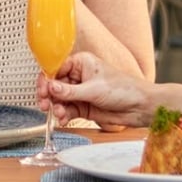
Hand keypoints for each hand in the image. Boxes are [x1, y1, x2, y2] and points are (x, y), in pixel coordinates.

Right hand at [38, 52, 152, 126]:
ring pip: (60, 99)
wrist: (139, 107)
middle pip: (55, 85)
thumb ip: (69, 91)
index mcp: (81, 62)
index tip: (42, 90)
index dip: (47, 79)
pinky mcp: (83, 106)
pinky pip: (67, 110)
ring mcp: (80, 92)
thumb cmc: (123, 89)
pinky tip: (63, 119)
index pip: (56, 68)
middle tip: (44, 104)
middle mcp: (79, 76)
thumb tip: (50, 88)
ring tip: (59, 113)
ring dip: (56, 107)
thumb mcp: (93, 89)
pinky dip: (63, 115)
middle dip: (49, 96)